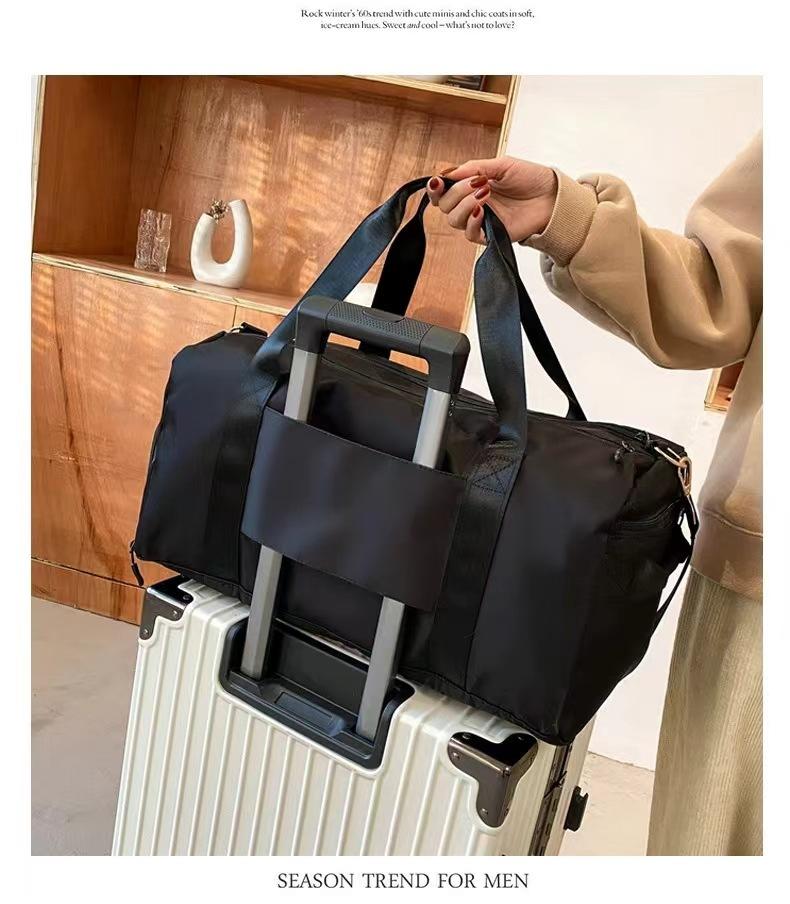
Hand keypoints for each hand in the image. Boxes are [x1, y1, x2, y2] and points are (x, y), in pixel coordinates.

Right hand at [426, 157, 557, 244]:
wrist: (552, 196)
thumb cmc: (531, 178)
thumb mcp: (501, 164)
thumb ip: (473, 167)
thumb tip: (448, 173)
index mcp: (470, 187)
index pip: (442, 192)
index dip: (435, 188)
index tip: (439, 181)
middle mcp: (472, 204)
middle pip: (444, 206)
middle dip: (455, 192)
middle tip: (477, 183)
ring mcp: (480, 220)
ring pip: (453, 220)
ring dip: (464, 205)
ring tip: (485, 194)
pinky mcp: (490, 235)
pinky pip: (469, 234)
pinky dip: (472, 221)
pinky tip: (483, 210)